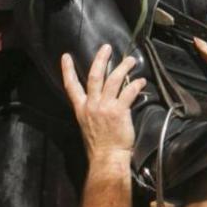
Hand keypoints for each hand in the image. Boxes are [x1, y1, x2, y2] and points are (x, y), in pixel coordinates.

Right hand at [61, 45, 141, 171]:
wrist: (106, 158)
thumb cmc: (99, 146)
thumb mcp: (87, 126)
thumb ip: (91, 111)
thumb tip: (100, 101)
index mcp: (81, 109)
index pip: (71, 86)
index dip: (68, 70)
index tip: (65, 56)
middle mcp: (91, 105)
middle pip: (94, 76)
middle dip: (100, 59)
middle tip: (106, 47)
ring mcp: (104, 107)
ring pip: (113, 80)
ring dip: (123, 67)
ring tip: (130, 60)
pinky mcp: (118, 111)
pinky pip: (128, 92)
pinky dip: (135, 84)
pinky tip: (141, 81)